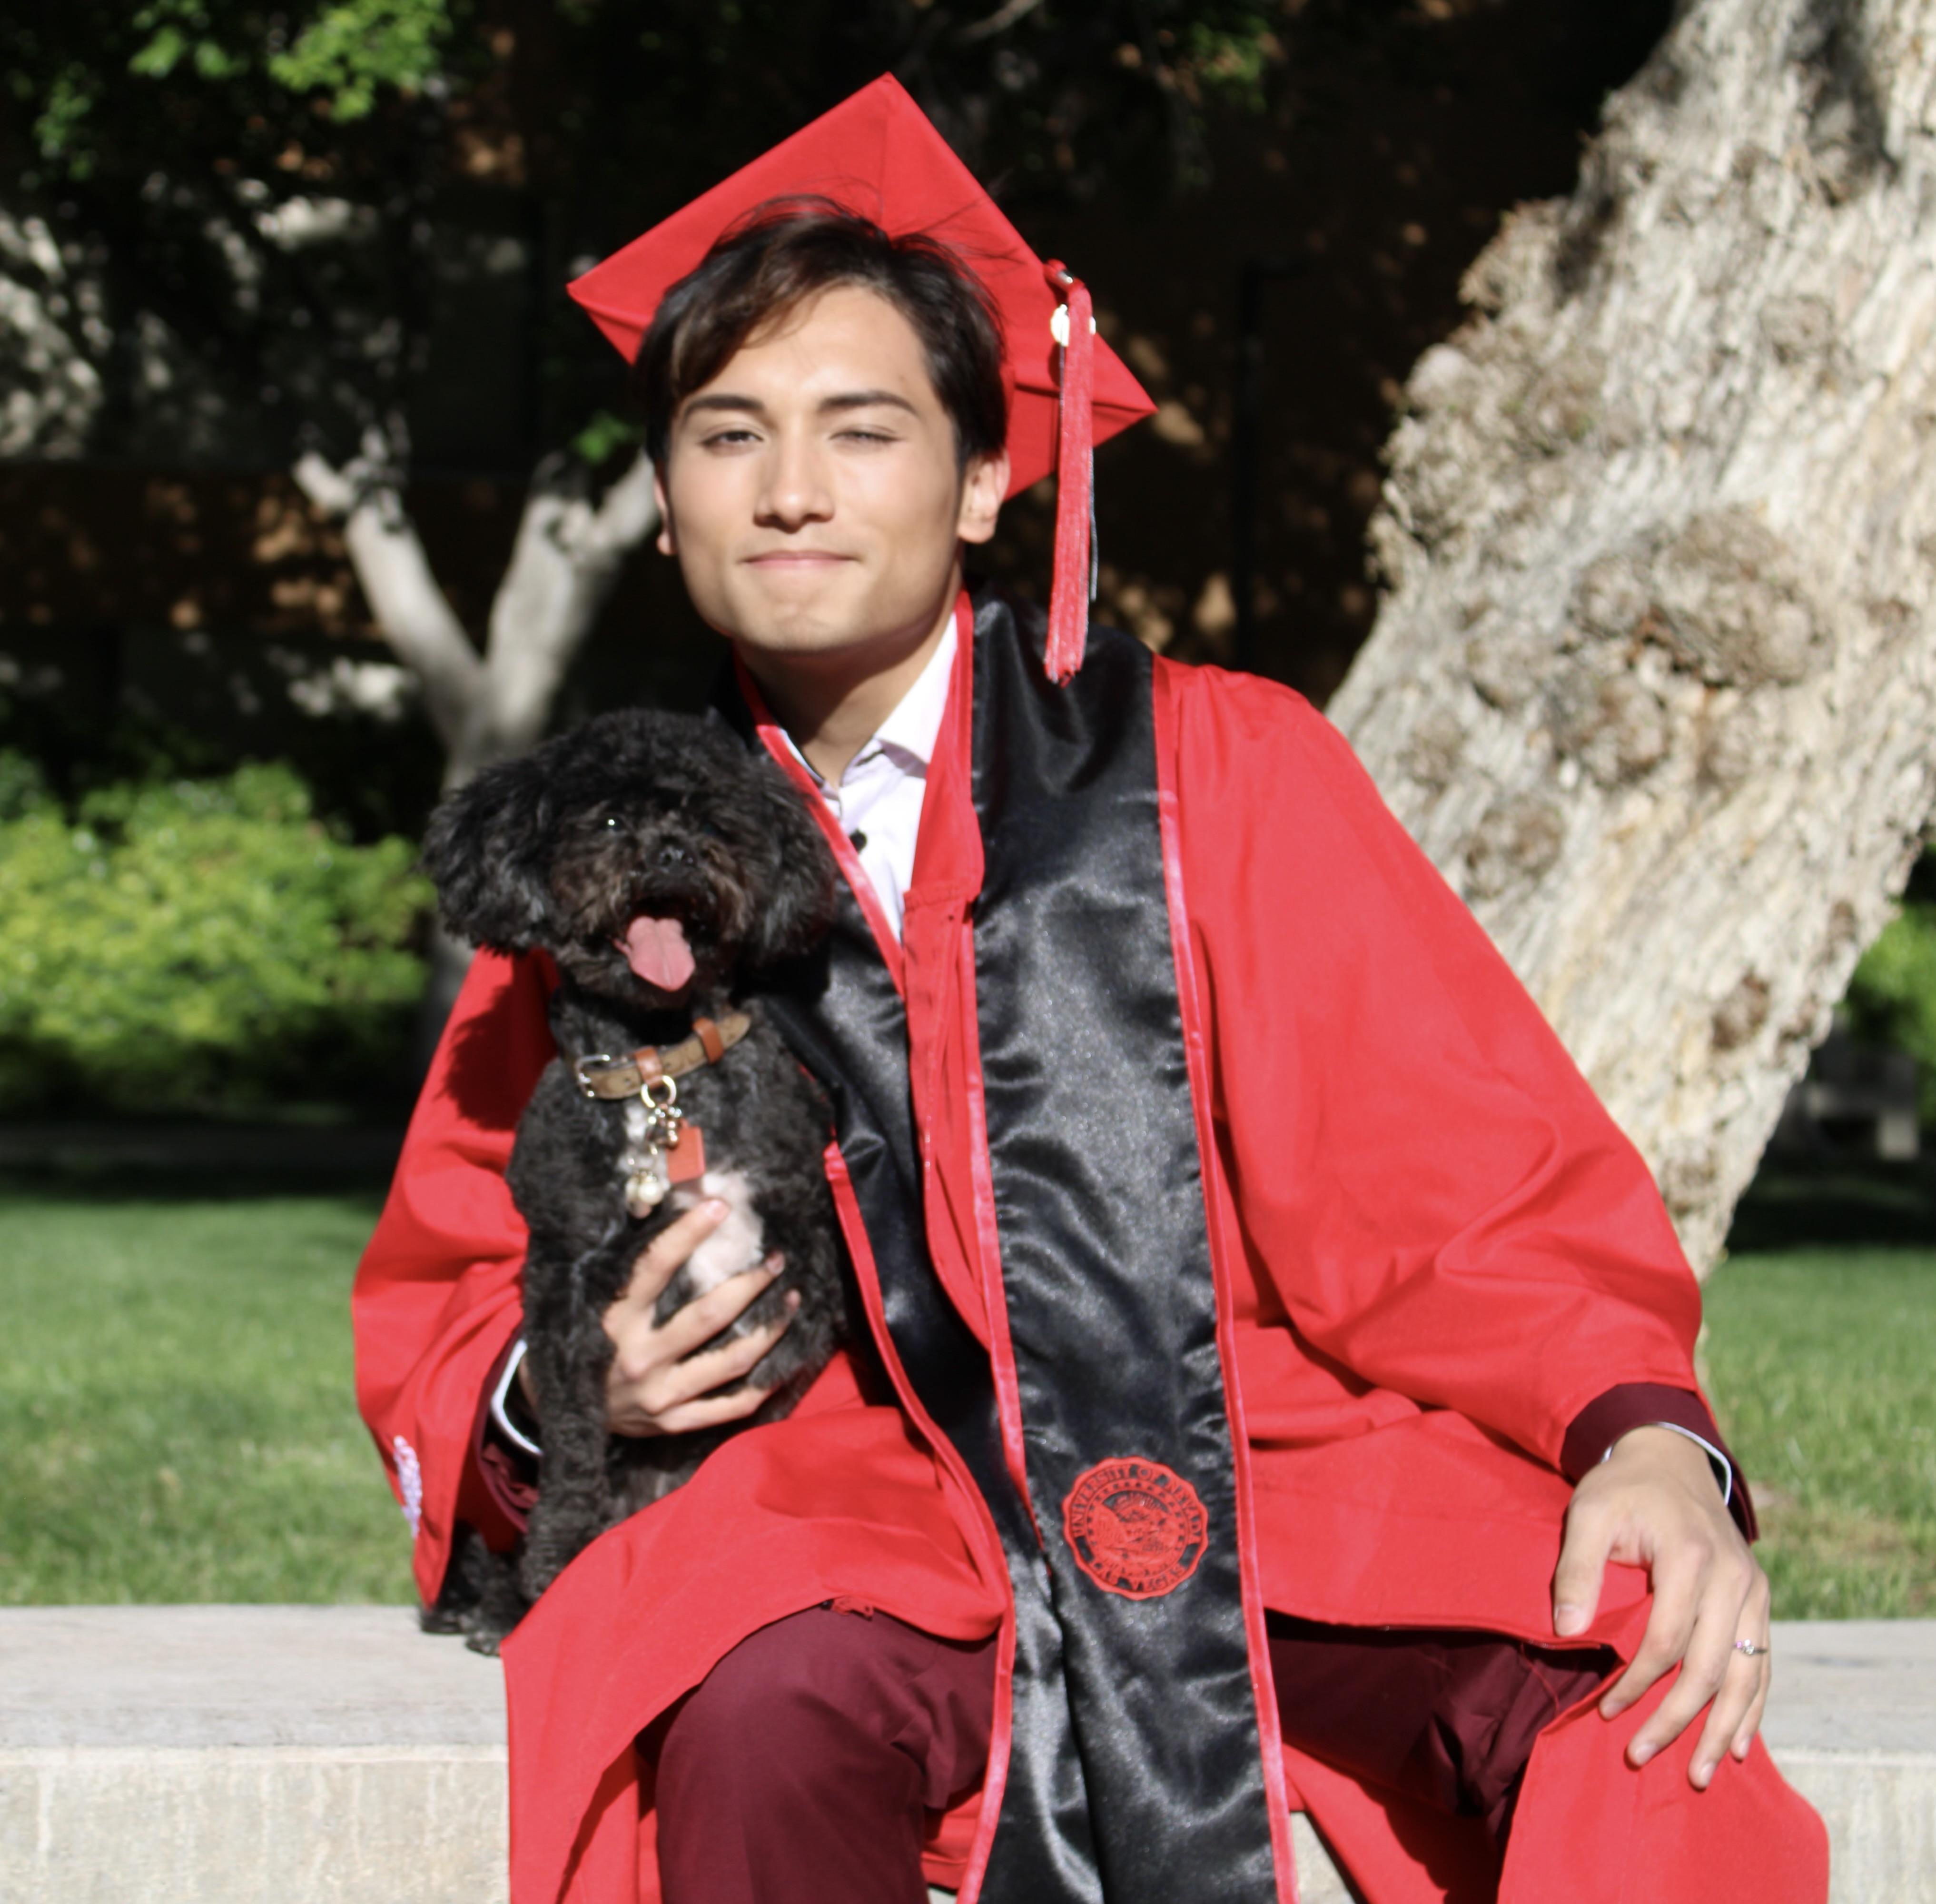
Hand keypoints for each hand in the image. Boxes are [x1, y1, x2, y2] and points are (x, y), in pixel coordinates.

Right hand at [598, 1197, 796, 1436]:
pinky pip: (730, 1407)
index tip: (720, 1205)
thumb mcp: (593, 1303)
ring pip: (732, 1361)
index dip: (689, 1232)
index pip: (656, 1267)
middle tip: (776, 1259)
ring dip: (769, 1329)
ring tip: (791, 1300)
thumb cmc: (584, 1341)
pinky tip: (784, 1362)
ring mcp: (660, 1395)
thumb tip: (670, 1216)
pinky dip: (763, 1385)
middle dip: (750, 1283)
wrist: (557, 1409)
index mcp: (616, 1320)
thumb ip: (629, 1271)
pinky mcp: (673, 1423)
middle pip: (710, 1316)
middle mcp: (640, 1358)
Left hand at [1552, 1425, 1770, 1787]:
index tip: (1606, 1709)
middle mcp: (1732, 1578)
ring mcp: (1753, 1590)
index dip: (1637, 1683)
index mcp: (1690, 1556)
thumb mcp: (1588, 1514)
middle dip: (1676, 1720)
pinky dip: (1752, 1708)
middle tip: (1641, 1757)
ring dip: (1722, 1729)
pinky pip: (1762, 1664)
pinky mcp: (1759, 1599)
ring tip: (1698, 1774)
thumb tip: (1565, 1632)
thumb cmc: (1622, 1488)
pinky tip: (1737, 1744)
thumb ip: (1576, 1571)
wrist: (1669, 1458)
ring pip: (1745, 1676)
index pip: (1667, 1640)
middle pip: (1710, 1668)